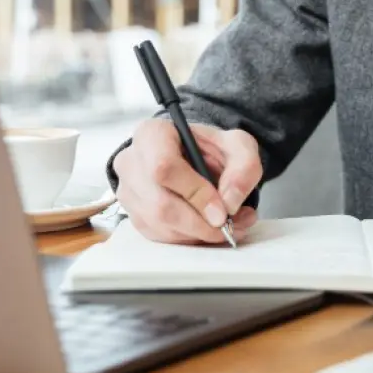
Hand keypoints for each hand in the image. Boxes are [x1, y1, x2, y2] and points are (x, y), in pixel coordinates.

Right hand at [113, 118, 261, 243]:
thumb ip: (243, 168)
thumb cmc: (212, 148)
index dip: (195, 193)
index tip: (223, 210)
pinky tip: (208, 228)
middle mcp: (132, 162)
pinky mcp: (134, 215)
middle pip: (160, 204)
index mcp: (152, 134)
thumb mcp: (239, 146)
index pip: (164, 167)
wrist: (197, 157)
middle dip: (200, 223)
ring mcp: (128, 191)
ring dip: (198, 234)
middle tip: (230, 226)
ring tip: (229, 226)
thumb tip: (229, 202)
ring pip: (160, 225)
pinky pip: (160, 237)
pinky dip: (189, 239)